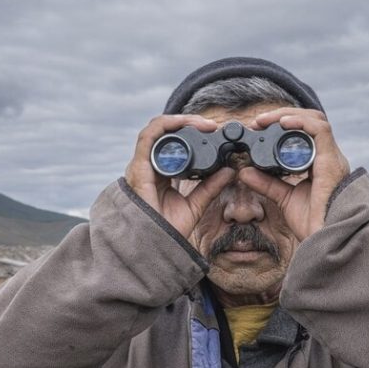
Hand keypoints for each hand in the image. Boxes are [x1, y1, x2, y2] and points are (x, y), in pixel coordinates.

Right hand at [124, 114, 235, 238]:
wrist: (155, 246)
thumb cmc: (169, 229)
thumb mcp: (196, 204)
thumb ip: (210, 187)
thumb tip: (229, 171)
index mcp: (161, 173)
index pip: (174, 143)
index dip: (193, 133)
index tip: (216, 134)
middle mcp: (150, 166)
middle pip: (167, 133)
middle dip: (190, 123)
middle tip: (213, 126)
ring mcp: (142, 165)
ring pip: (158, 129)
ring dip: (181, 121)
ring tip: (204, 124)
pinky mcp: (139, 167)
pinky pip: (148, 136)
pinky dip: (167, 125)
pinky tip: (184, 124)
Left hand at [238, 108, 350, 240]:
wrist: (324, 239)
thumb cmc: (312, 224)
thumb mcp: (284, 198)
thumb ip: (266, 184)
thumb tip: (245, 172)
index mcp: (320, 164)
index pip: (304, 133)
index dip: (281, 125)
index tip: (257, 129)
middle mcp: (328, 157)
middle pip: (309, 123)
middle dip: (282, 117)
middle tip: (257, 122)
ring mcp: (332, 158)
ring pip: (315, 120)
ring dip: (288, 116)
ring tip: (264, 120)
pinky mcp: (331, 161)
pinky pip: (320, 130)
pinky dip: (301, 122)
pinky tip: (283, 123)